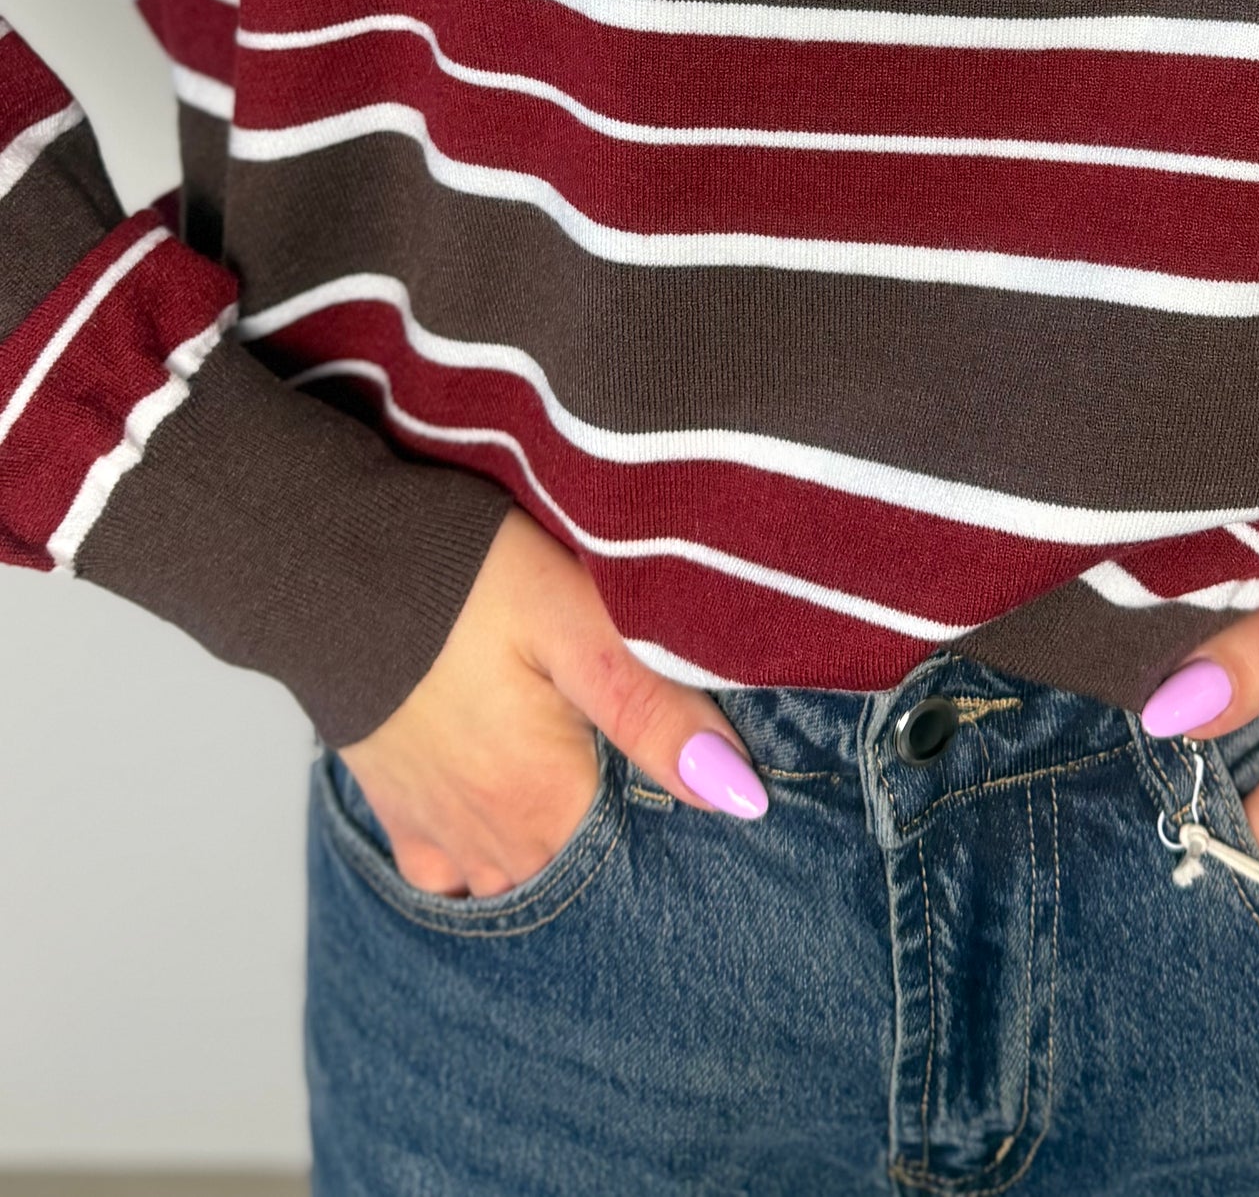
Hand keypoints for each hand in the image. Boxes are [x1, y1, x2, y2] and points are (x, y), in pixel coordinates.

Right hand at [338, 508, 766, 896]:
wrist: (332, 568)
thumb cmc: (463, 581)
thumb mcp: (576, 621)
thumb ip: (655, 709)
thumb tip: (738, 793)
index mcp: (547, 801)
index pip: (639, 858)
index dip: (675, 821)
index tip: (698, 781)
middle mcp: (493, 839)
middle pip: (581, 871)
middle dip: (618, 840)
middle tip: (632, 764)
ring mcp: (441, 834)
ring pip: (519, 878)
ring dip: (553, 849)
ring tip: (579, 785)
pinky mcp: (398, 812)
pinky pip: (449, 876)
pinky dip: (481, 863)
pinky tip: (505, 817)